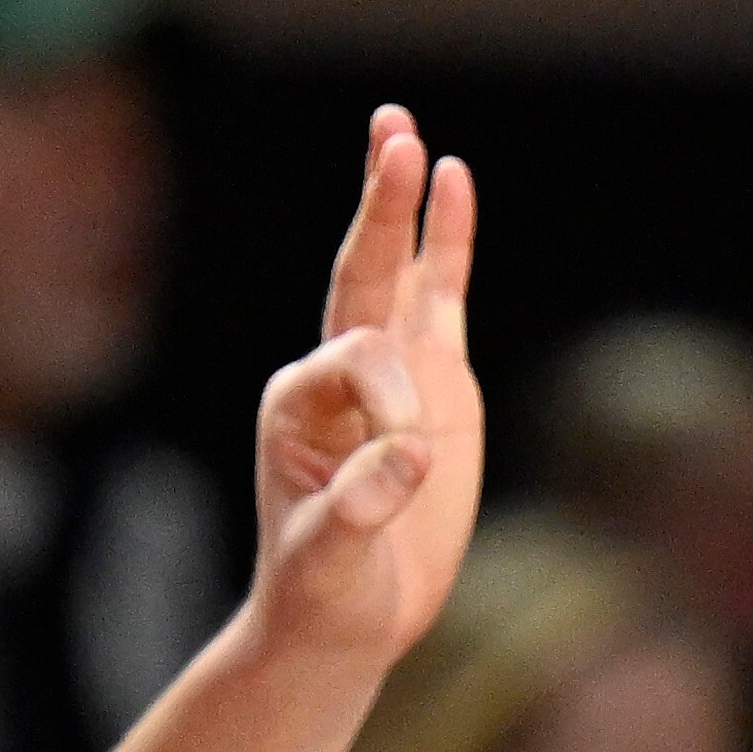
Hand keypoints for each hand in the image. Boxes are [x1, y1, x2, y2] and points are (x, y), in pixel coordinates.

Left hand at [239, 107, 482, 678]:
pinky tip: (455, 177)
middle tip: (393, 138)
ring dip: (399, 201)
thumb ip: (357, 509)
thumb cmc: (322, 594)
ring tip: (400, 129)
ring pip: (394, 270)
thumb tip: (410, 453)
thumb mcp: (326, 563)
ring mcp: (389, 370)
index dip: (389, 400)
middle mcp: (336, 373)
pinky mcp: (434, 381)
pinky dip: (446, 239)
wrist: (344, 621)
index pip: (354, 358)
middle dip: (377, 208)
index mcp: (297, 405)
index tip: (410, 465)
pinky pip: (440, 294)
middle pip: (358, 273)